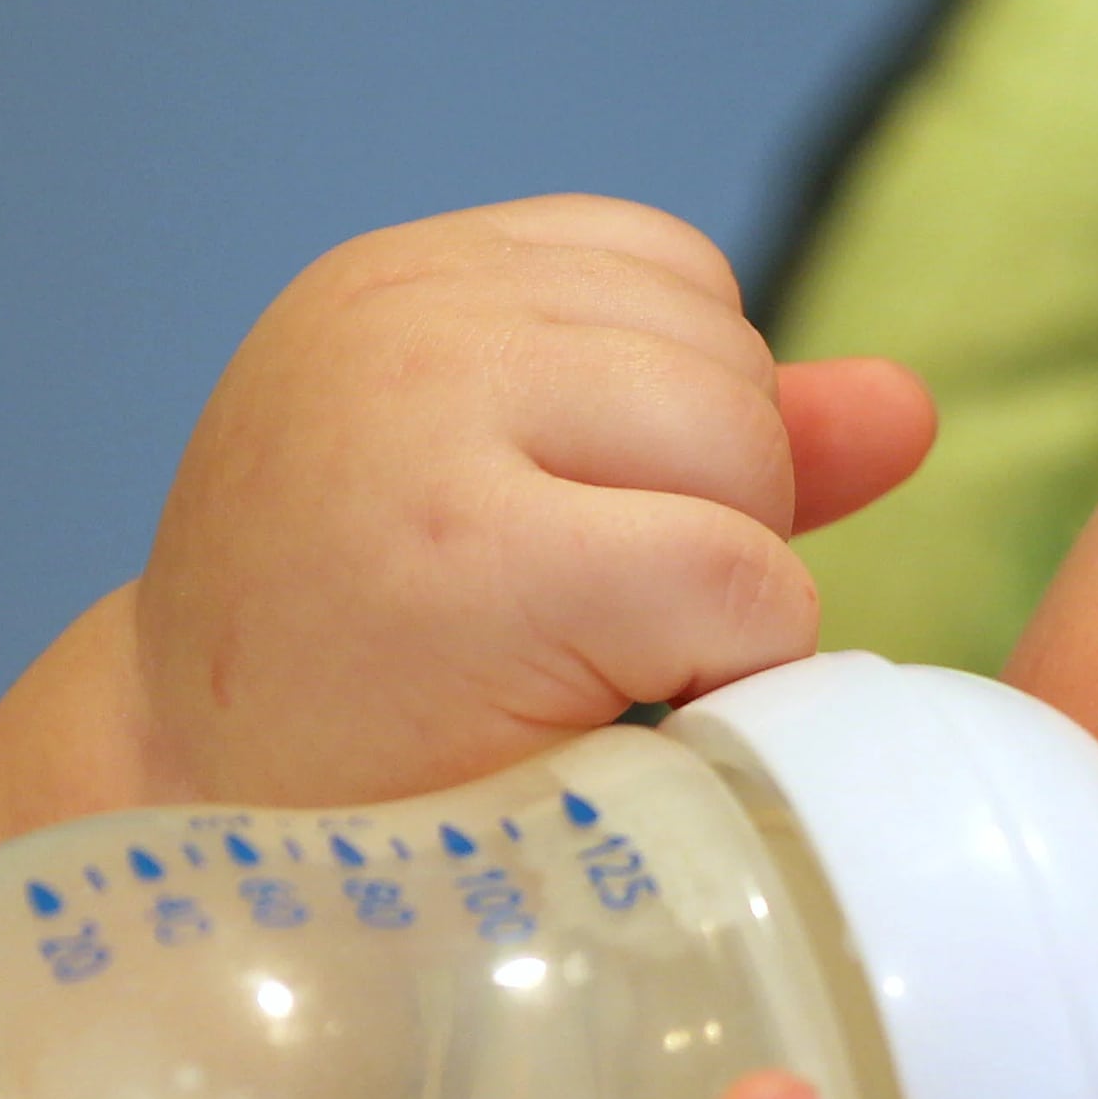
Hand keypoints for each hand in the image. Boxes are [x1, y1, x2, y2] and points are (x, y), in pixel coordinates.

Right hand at [0, 196, 930, 1098]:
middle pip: (728, 367)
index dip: (673, 432)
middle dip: (707, 511)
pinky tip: (609, 708)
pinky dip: (727, 661)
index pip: (675, 273)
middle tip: (558, 628)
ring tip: (573, 660)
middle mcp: (402, 322)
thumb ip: (719, 434)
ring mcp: (427, 430)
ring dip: (720, 589)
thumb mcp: (528, 503)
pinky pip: (739, 574)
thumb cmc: (372, 677)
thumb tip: (908, 404)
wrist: (189, 825)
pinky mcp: (479, 564)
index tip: (556, 538)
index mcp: (401, 283)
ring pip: (749, 459)